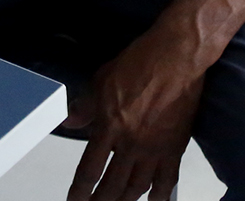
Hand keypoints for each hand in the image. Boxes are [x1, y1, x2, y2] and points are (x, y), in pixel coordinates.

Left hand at [64, 24, 208, 200]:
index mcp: (110, 128)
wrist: (175, 57)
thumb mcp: (101, 80)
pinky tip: (152, 200)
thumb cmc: (139, 63)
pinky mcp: (175, 147)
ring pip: (137, 187)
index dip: (80, 191)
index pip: (89, 170)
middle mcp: (131, 144)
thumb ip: (84, 106)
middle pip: (112, 186)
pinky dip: (159, 195)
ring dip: (125, 200)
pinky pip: (167, 180)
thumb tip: (69, 121)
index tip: (74, 200)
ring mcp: (154, 148)